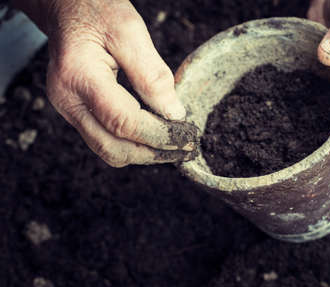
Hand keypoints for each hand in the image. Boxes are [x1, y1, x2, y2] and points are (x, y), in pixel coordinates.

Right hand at [13, 0, 196, 166]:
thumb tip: (174, 114)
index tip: (187, 137)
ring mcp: (68, 110)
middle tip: (185, 147)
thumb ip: (152, 74)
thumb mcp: (130, 31)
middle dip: (153, 153)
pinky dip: (131, 144)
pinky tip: (153, 135)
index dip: (159, 135)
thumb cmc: (96, 12)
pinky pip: (105, 140)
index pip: (123, 122)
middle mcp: (67, 100)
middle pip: (114, 148)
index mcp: (79, 76)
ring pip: (108, 151)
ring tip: (173, 145)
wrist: (66, 9)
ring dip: (143, 153)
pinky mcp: (76, 112)